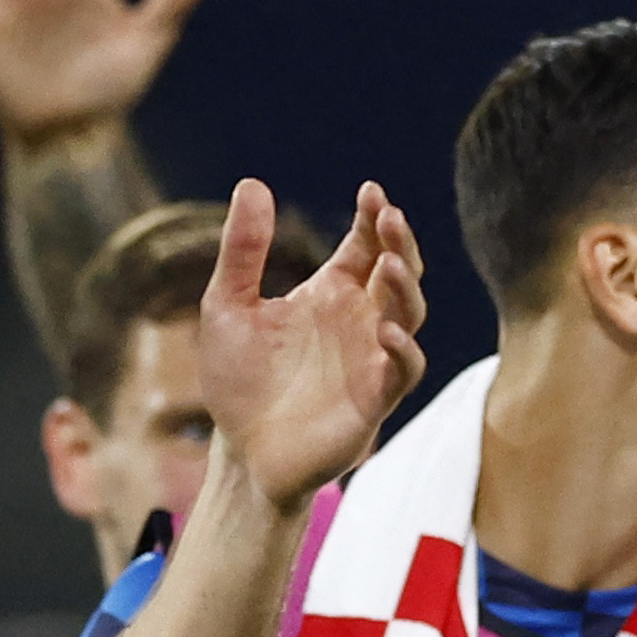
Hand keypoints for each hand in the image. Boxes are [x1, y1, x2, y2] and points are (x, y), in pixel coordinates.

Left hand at [192, 180, 429, 507]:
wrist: (242, 453)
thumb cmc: (239, 382)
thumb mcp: (227, 304)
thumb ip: (243, 249)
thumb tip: (252, 183)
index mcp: (331, 294)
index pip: (365, 246)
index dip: (373, 218)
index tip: (371, 192)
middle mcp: (359, 322)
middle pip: (398, 273)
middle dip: (400, 243)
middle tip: (390, 217)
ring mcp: (371, 360)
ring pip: (409, 315)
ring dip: (405, 288)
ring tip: (389, 262)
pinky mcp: (375, 400)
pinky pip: (403, 371)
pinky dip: (401, 351)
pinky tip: (384, 333)